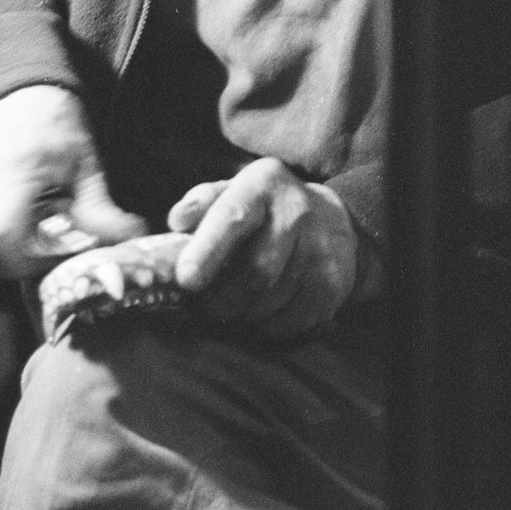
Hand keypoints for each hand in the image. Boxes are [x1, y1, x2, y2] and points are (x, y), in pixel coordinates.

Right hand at [0, 85, 146, 277]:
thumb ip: (100, 209)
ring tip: (22, 226)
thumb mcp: (83, 162)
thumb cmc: (52, 120)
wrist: (12, 79)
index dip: (24, 263)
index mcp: (10, 168)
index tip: (50, 255)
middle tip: (38, 249)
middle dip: (9, 265)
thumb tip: (132, 238)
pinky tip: (3, 213)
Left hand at [168, 158, 361, 338]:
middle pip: (254, 270)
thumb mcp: (232, 192)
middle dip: (221, 298)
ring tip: (233, 307)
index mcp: (261, 183)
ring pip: (271, 299)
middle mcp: (295, 211)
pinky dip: (269, 326)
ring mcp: (320, 247)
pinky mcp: (334, 281)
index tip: (185, 279)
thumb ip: (201, 203)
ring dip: (243, 313)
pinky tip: (262, 314)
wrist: (332, 219)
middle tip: (204, 308)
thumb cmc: (264, 209)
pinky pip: (292, 319)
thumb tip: (176, 221)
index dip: (207, 250)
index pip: (233, 217)